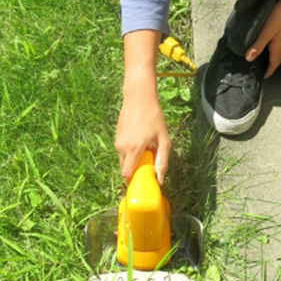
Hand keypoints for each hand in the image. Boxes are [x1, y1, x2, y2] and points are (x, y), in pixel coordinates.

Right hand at [115, 30, 169, 184]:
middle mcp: (122, 147)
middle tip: (148, 167)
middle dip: (135, 172)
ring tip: (146, 150)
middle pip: (124, 169)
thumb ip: (162, 161)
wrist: (138, 97)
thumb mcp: (163, 139)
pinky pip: (122, 152)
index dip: (134, 182)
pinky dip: (130, 153)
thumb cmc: (153, 117)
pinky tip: (140, 142)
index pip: (127, 174)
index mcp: (134, 149)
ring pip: (123, 160)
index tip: (143, 184)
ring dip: (133, 161)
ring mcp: (117, 141)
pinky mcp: (117, 137)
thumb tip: (159, 179)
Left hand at [245, 0, 280, 77]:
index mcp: (277, 45)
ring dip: (270, 56)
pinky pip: (277, 42)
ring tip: (261, 59)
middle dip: (270, 66)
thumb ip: (258, 45)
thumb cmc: (280, 14)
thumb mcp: (266, 31)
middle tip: (261, 70)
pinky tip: (266, 42)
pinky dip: (271, 47)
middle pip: (276, 58)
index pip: (274, 63)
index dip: (269, 71)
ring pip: (276, 50)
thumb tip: (249, 59)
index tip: (263, 78)